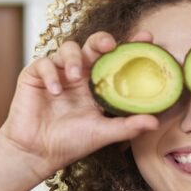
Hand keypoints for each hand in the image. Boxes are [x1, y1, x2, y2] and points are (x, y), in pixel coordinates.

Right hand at [0, 31, 158, 178]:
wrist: (37, 153)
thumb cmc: (71, 143)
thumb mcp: (102, 133)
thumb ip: (127, 126)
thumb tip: (155, 122)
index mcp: (97, 85)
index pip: (115, 60)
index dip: (130, 47)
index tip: (147, 38)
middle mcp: (79, 75)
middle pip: (93, 45)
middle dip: (101, 40)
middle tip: (109, 44)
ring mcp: (58, 73)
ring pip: (68, 48)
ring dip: (74, 59)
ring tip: (75, 77)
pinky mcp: (35, 75)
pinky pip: (44, 63)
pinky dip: (51, 74)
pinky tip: (55, 91)